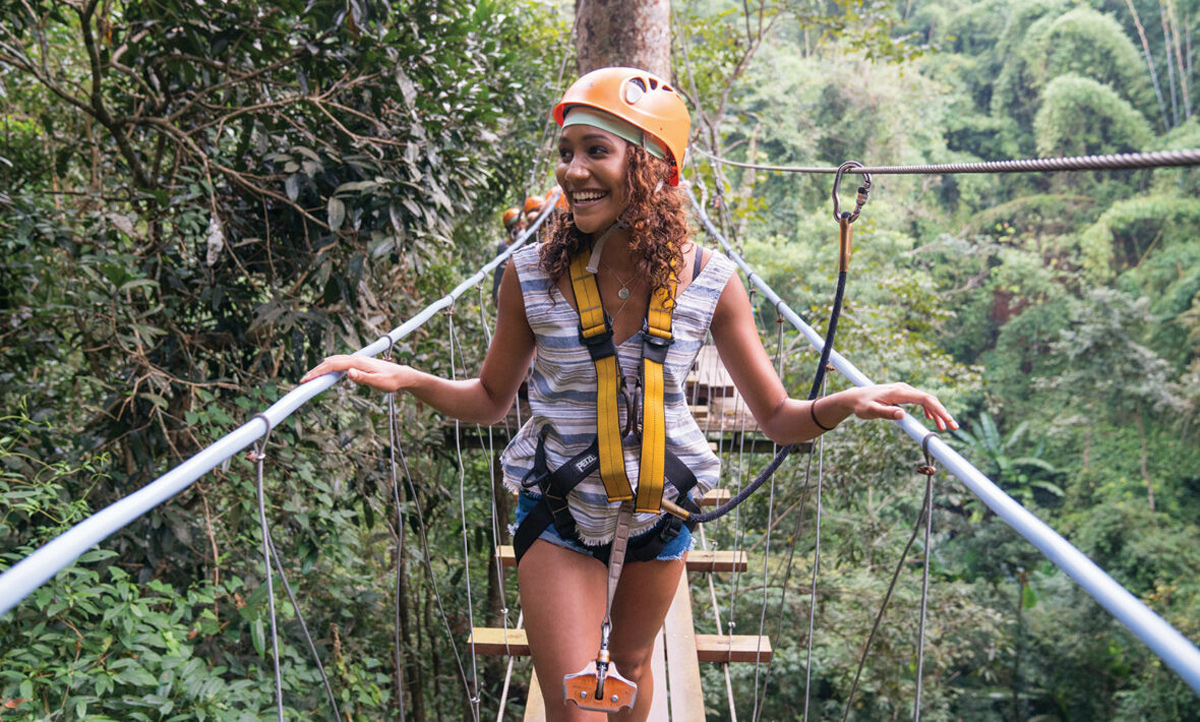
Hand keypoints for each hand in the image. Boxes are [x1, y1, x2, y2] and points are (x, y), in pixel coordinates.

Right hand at [300, 354, 411, 392]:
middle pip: (330, 362)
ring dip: (321, 368)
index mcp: (357, 362)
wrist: (401, 375)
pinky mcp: (358, 363)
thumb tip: (348, 373)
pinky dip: (329, 366)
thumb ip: (363, 378)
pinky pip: (339, 363)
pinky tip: (325, 370)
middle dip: (315, 371)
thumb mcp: (378, 382)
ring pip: (334, 361)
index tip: (306, 380)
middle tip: (303, 382)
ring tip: (310, 378)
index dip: (318, 373)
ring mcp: (356, 360)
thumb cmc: (391, 380)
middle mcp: (355, 358)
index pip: (332, 366)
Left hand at [838, 382, 957, 430]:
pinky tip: (931, 418)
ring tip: (946, 427)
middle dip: (943, 413)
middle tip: (953, 428)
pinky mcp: (902, 394)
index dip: (939, 410)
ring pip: (926, 400)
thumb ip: (886, 413)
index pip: (926, 399)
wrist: (854, 397)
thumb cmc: (862, 405)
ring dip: (937, 413)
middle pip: (930, 399)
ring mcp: (904, 390)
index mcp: (900, 392)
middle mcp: (904, 388)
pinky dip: (928, 409)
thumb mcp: (871, 411)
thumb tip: (903, 415)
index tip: (948, 422)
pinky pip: (920, 401)